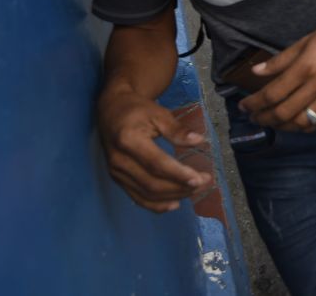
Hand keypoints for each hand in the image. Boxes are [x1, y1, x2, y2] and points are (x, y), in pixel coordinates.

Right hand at [97, 87, 212, 212]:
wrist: (111, 111)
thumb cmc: (138, 110)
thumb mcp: (158, 113)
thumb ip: (177, 129)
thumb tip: (199, 141)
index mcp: (128, 140)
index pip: (156, 164)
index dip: (178, 174)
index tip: (199, 178)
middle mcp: (119, 160)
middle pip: (152, 183)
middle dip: (180, 187)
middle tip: (204, 182)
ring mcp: (116, 172)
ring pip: (146, 194)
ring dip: (173, 196)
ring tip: (194, 191)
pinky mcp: (117, 179)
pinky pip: (137, 198)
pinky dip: (156, 205)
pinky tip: (175, 203)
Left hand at [238, 13, 315, 131]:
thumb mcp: (302, 42)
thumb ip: (279, 61)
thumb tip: (255, 72)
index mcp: (305, 67)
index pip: (273, 93)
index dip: (254, 103)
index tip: (243, 106)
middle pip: (284, 112)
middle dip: (263, 118)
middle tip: (253, 116)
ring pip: (301, 122)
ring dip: (281, 126)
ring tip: (270, 121)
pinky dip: (303, 127)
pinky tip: (293, 123)